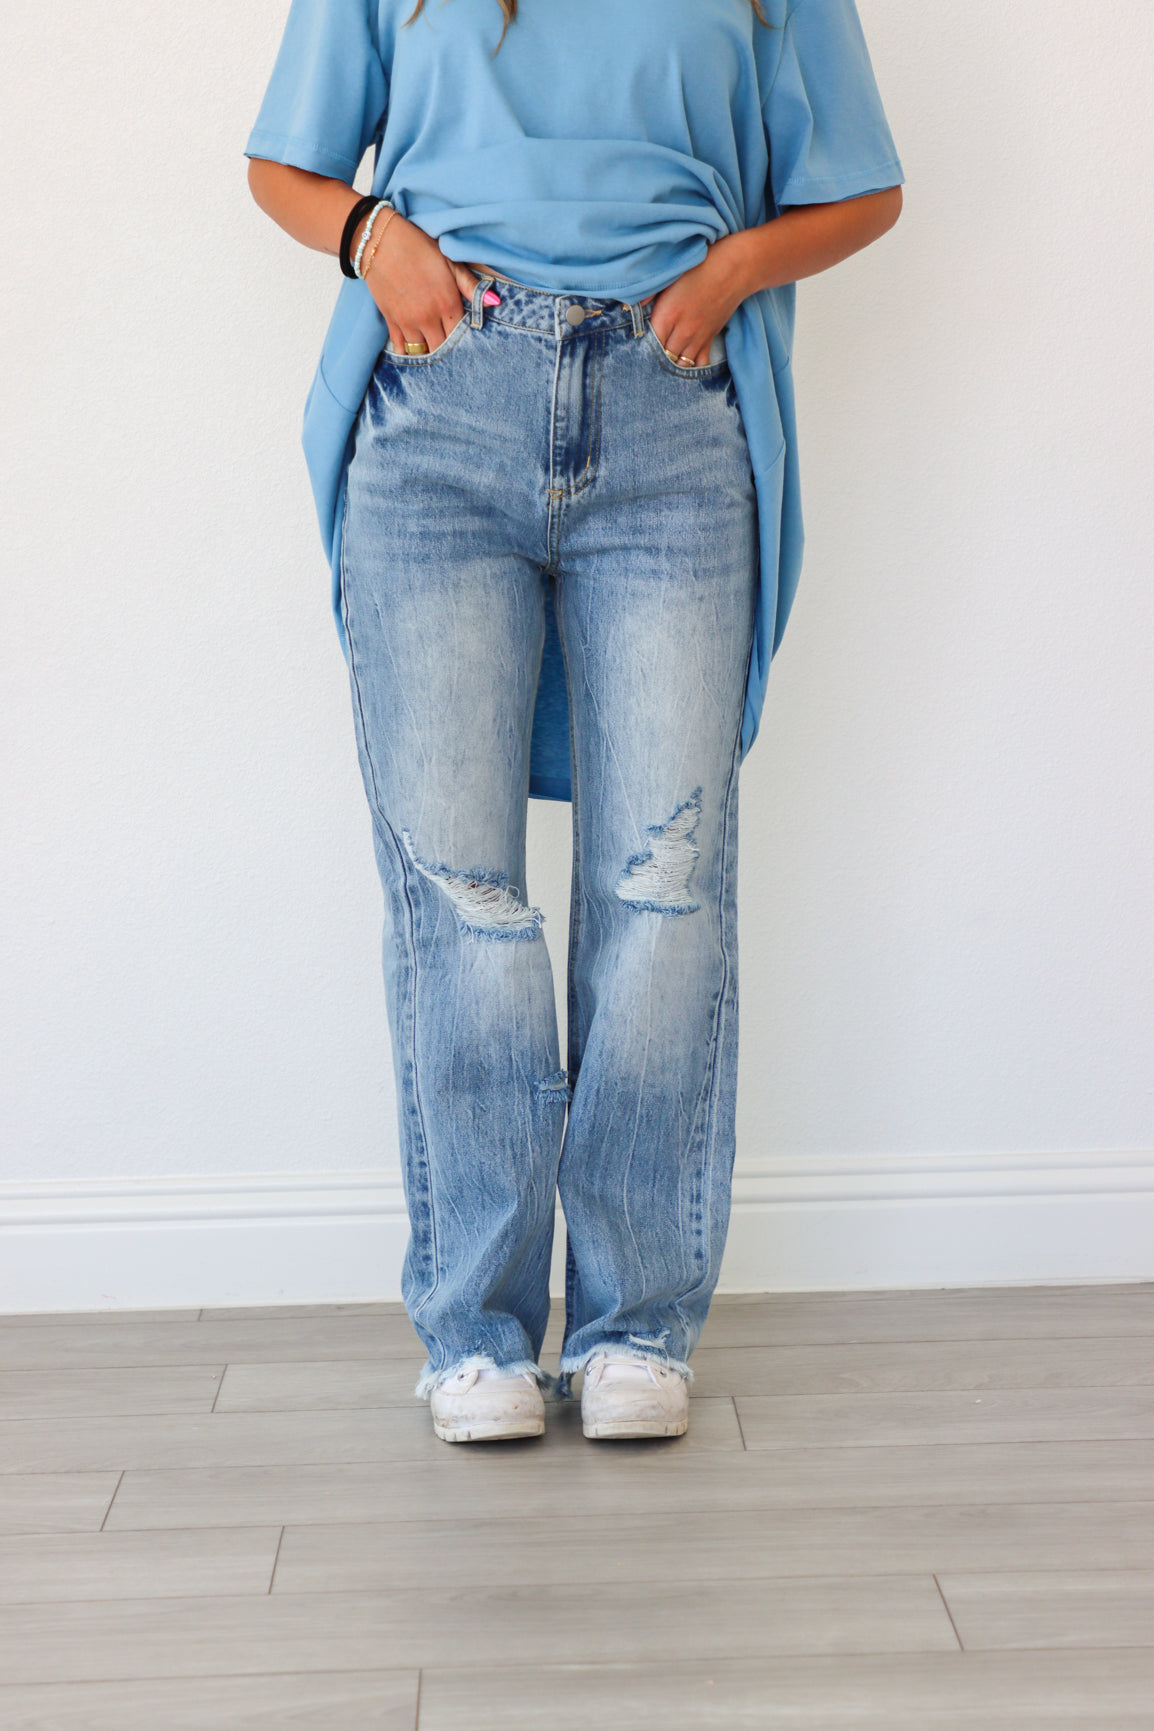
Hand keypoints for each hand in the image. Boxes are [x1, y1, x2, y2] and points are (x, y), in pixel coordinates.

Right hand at [360, 211, 482, 351]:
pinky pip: (402, 349)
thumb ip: (470, 285)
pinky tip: (415, 351)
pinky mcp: (391, 322)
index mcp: (447, 304)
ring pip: (423, 353)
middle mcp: (428, 318)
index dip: (465, 340)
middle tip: (452, 349)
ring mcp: (408, 323)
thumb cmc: (418, 247)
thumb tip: (494, 302)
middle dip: (448, 351)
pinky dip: (408, 353)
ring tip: (434, 349)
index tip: (466, 340)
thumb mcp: (449, 261)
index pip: (462, 336)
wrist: (379, 241)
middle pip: (443, 350)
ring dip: (429, 353)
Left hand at [643, 235, 748, 365]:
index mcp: (668, 315)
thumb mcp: (670, 275)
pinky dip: (692, 366)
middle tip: (645, 359)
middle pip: (663, 358)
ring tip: (663, 363)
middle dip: (654, 360)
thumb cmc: (700, 266)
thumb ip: (648, 293)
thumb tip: (629, 305)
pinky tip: (684, 363)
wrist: (735, 268)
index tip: (635, 347)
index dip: (641, 347)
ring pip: (681, 364)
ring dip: (672, 364)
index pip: (649, 344)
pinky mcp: (710, 338)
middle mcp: (683, 332)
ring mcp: (698, 337)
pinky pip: (700, 363)